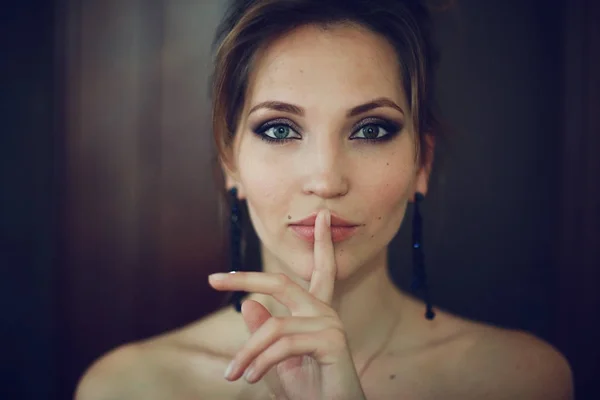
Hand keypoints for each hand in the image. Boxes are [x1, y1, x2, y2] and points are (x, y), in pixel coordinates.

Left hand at [208, 210, 365, 399]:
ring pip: (275, 327)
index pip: (320, 270)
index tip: (320, 218)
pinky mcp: (333, 341)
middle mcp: (326, 312)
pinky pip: (284, 343)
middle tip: (214, 279)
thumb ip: (264, 334)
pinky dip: (261, 362)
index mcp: (316, 313)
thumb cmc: (308, 393)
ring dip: (248, 353)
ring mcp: (331, 325)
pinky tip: (252, 378)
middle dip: (247, 278)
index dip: (321, 244)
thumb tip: (248, 306)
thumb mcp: (275, 361)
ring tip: (234, 375)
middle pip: (283, 283)